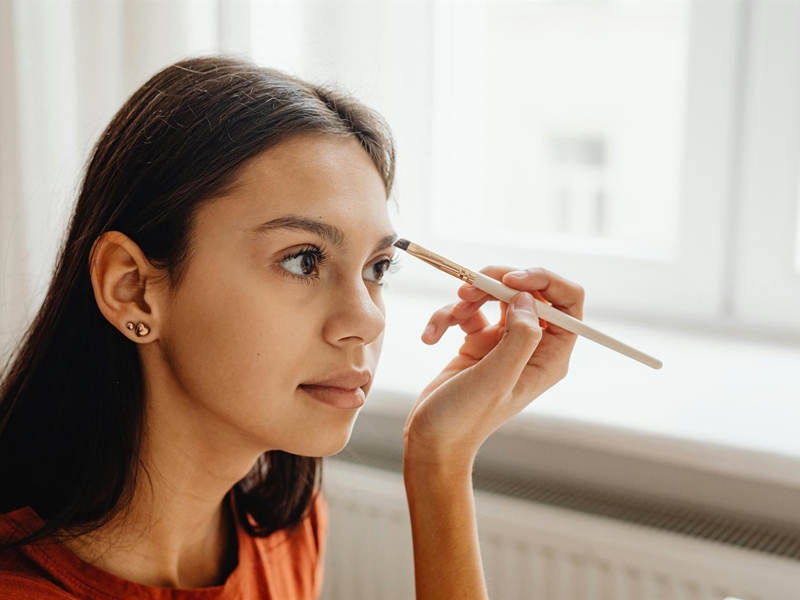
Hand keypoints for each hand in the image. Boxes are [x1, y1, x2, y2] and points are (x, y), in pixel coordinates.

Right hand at [403, 266, 584, 471]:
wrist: (433, 439)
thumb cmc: (465, 419)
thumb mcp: (495, 379)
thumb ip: (519, 338)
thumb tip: (527, 299)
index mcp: (550, 356)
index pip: (567, 301)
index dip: (543, 280)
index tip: (510, 279)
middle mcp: (532, 345)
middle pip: (527, 291)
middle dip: (496, 283)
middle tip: (469, 289)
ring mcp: (504, 342)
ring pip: (494, 295)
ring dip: (467, 299)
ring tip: (449, 318)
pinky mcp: (478, 342)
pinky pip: (467, 312)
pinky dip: (446, 317)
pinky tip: (432, 337)